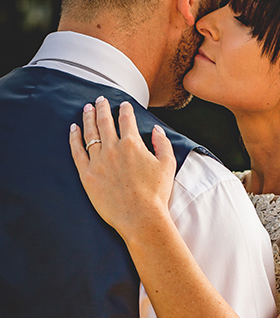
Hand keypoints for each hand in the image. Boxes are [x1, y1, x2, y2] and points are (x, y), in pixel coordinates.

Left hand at [69, 96, 176, 240]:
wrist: (141, 217)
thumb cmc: (157, 193)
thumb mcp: (167, 165)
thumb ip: (162, 143)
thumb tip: (156, 130)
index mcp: (132, 144)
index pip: (126, 120)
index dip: (125, 110)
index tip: (123, 105)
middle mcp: (113, 148)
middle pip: (104, 121)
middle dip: (102, 107)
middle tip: (100, 99)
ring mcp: (98, 161)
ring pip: (90, 133)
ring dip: (88, 117)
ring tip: (87, 108)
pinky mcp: (87, 174)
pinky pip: (77, 151)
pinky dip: (74, 137)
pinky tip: (73, 128)